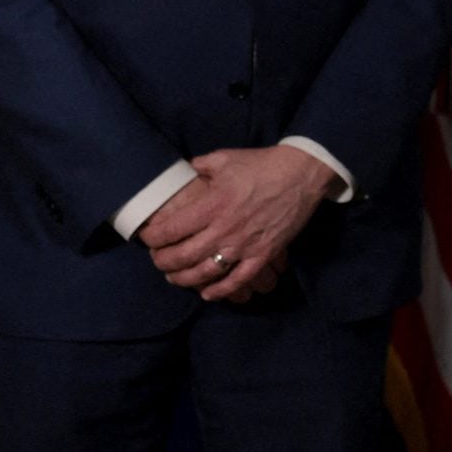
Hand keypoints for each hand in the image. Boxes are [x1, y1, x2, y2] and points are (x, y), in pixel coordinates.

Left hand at [140, 145, 340, 301]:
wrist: (303, 172)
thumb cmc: (263, 164)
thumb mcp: (226, 158)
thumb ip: (200, 166)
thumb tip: (185, 170)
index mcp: (212, 204)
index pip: (171, 229)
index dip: (153, 237)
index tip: (148, 237)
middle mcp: (224, 229)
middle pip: (183, 256)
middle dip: (163, 262)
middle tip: (158, 259)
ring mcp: (245, 245)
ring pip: (205, 273)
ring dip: (184, 279)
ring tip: (175, 277)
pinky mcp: (264, 254)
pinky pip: (238, 280)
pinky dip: (220, 290)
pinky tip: (208, 293)